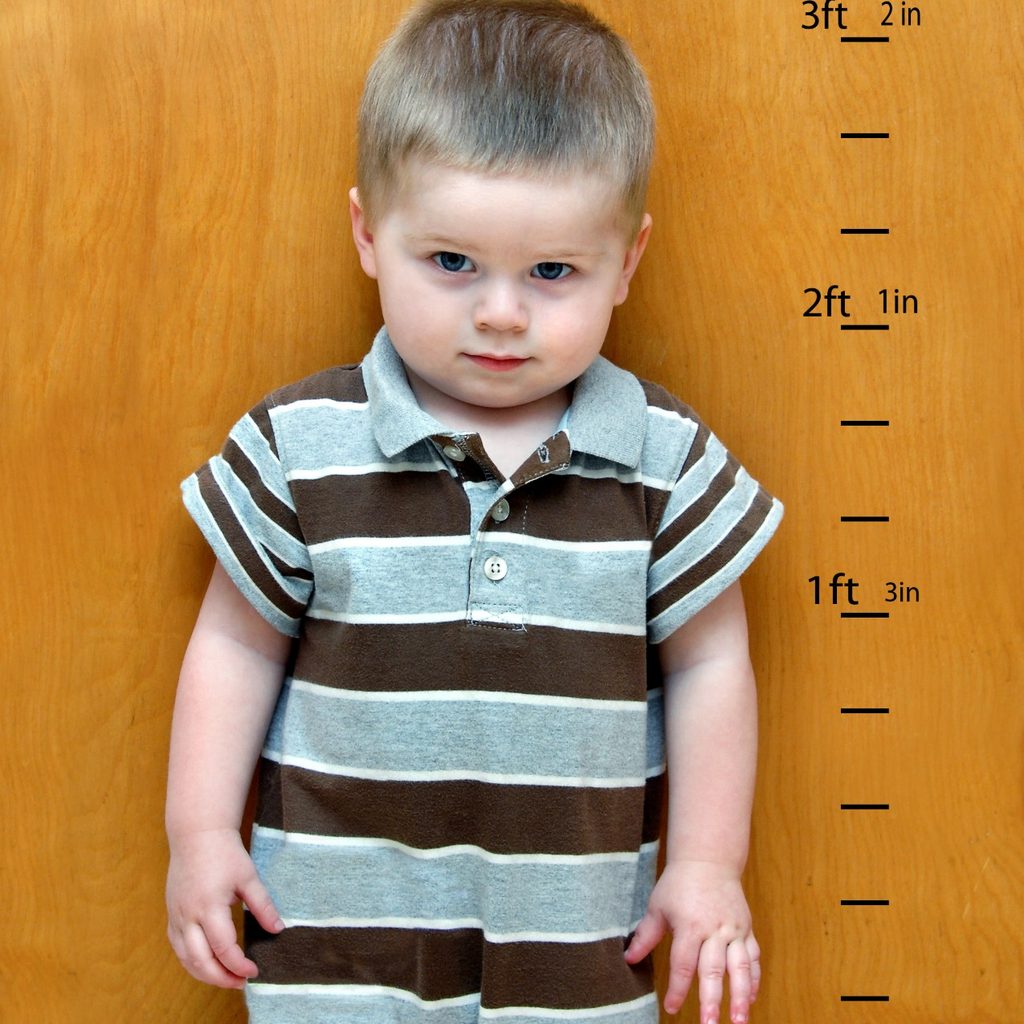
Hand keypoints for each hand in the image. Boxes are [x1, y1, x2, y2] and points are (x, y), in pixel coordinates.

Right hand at [166, 828, 283, 988]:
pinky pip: (178, 948)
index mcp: (209, 905)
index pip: (223, 947)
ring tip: (227, 980)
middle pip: (200, 960)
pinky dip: (191, 962)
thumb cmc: (225, 853)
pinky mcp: (171, 915)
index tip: (254, 971)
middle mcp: (188, 914)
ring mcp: (176, 916)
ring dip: (205, 975)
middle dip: (221, 978)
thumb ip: (262, 905)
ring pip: (185, 959)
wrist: (197, 835)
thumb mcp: (249, 877)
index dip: (239, 965)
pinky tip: (207, 966)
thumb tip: (278, 929)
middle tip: (241, 984)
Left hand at [624, 860, 759, 1022]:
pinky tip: (751, 998)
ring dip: (741, 996)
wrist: (708, 860)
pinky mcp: (746, 929)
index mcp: (690, 925)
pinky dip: (753, 979)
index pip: (683, 964)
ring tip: (740, 1021)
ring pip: (740, 967)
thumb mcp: (658, 906)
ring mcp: (734, 930)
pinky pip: (753, 957)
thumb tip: (628, 959)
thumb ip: (645, 935)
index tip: (671, 1008)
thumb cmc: (679, 883)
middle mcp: (714, 929)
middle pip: (713, 969)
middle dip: (712, 1000)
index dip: (678, 989)